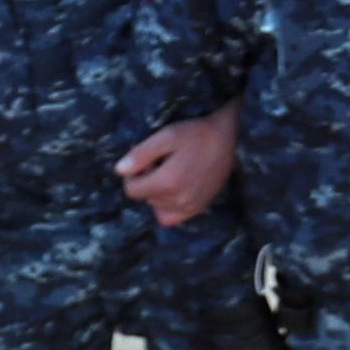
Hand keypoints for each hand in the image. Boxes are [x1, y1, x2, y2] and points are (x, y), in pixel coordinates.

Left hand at [116, 106, 239, 229]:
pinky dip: (167, 206)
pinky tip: (175, 189)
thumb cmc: (197, 132)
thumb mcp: (166, 136)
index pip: (132, 190)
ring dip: (157, 193)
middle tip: (161, 162)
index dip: (133, 173)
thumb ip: (141, 154)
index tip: (145, 160)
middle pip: (145, 198)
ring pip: (157, 207)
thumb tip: (119, 170)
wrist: (229, 138)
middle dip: (147, 181)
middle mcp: (178, 200)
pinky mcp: (198, 208)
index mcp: (167, 182)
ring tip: (170, 173)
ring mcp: (190, 207)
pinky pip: (171, 217)